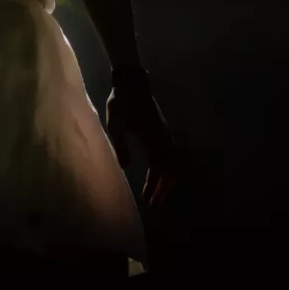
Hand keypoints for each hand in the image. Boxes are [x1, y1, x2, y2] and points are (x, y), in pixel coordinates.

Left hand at [105, 70, 177, 208]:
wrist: (133, 84)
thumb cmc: (122, 104)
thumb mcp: (116, 125)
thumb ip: (121, 146)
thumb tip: (126, 167)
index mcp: (152, 139)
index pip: (158, 168)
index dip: (155, 186)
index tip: (149, 200)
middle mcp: (163, 138)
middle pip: (169, 169)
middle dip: (163, 189)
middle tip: (156, 205)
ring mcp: (165, 134)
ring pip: (172, 163)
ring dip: (167, 180)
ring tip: (160, 194)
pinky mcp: (163, 130)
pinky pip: (171, 154)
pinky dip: (168, 168)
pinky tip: (161, 175)